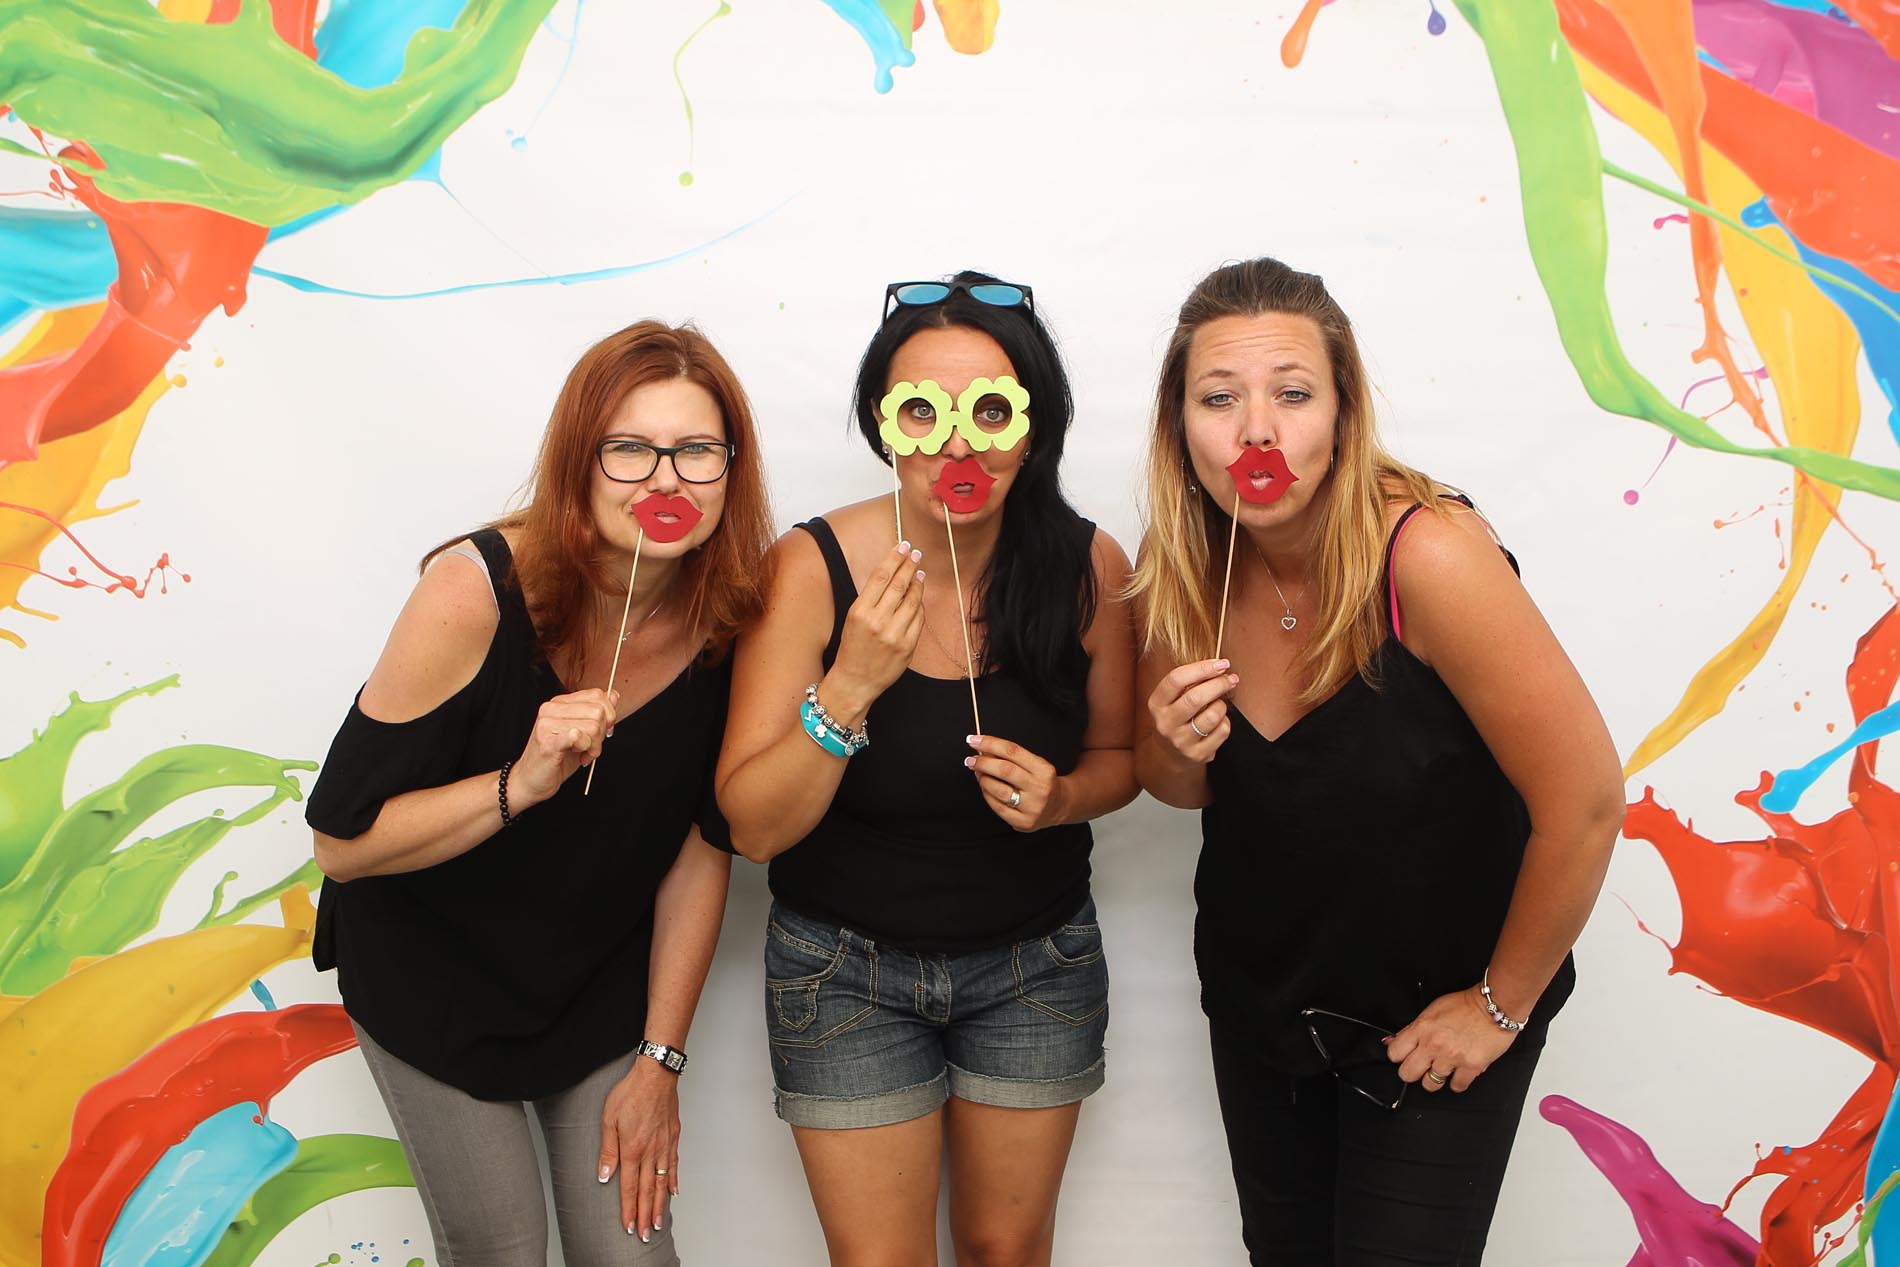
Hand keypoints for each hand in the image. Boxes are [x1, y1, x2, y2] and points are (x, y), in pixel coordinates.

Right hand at [510, 688, 619, 807]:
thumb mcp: (583, 733)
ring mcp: (547, 724)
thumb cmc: (557, 758)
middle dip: (601, 734)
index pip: (597, 695)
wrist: (530, 780)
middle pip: (598, 712)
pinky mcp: (547, 741)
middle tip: (589, 748)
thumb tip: (614, 695)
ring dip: (594, 746)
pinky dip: (585, 748)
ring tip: (582, 754)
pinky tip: (578, 756)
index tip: (601, 732)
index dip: (608, 716)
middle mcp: (551, 709)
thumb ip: (598, 714)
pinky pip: (579, 736)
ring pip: (593, 726)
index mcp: (560, 703)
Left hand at [597, 1056, 680, 1241]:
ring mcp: (664, 1146)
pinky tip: (673, 1193)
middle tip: (645, 1235)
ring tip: (658, 1223)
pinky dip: (673, 1181)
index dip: (629, 1209)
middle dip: (645, 1216)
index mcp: (632, 1149)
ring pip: (662, 1183)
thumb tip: (604, 1175)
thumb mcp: (609, 1119)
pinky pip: (673, 1165)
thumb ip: (607, 1149)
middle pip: (648, 1191)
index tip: (629, 1226)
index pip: (630, 1187)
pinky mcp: (673, 1138)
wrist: (656, 1075)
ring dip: (660, 1205)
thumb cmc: (630, 1092)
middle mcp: (650, 1152)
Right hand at [827, 541, 925, 720]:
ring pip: (912, 600)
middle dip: (909, 565)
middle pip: (898, 585)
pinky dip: (919, 606)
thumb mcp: (853, 619)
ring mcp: (894, 635)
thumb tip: (893, 575)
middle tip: (916, 553)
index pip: (880, 577)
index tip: (903, 546)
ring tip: (919, 573)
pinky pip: (918, 619)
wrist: (855, 681)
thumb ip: (871, 599)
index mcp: (859, 612)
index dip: (894, 558)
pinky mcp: (907, 647)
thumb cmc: (852, 648)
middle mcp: (877, 622)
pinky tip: (918, 598)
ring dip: (917, 583)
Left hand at [966, 735, 1067, 830]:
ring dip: (983, 779)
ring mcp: (1032, 807)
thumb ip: (1011, 757)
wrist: (1058, 805)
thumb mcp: (1034, 764)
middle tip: (971, 759)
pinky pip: (998, 807)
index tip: (974, 740)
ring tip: (978, 773)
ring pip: (999, 790)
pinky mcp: (1023, 822)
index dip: (990, 743)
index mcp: (1044, 770)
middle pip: (1005, 770)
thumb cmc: (1041, 781)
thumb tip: (984, 749)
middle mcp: (1040, 788)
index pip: (1012, 751)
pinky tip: (985, 788)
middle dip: (983, 763)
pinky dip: (987, 795)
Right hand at [1146, 659, 1236, 764]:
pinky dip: (1225, 722)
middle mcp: (1165, 723)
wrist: (1170, 754)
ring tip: (1218, 705)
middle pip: (1196, 697)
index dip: (1202, 668)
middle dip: (1219, 684)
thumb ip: (1188, 683)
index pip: (1176, 680)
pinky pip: (1222, 731)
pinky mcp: (1197, 754)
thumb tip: (1219, 666)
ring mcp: (1181, 741)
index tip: (1221, 663)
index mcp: (1157, 704)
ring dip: (1221, 705)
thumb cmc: (1177, 717)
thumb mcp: (1171, 699)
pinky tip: (1218, 722)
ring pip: (1213, 715)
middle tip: (1230, 679)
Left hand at [1385, 987, 1517, 1092]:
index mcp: (1422, 1028)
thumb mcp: (1432, 1010)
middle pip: (1407, 1073)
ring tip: (1441, 1070)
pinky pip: (1457, 1086)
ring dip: (1435, 1079)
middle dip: (1412, 1072)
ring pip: (1430, 1084)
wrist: (1493, 1007)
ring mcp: (1452, 1057)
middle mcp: (1434, 1044)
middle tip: (1420, 1067)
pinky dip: (1457, 1082)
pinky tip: (1459, 1074)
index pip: (1395, 1053)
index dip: (1398, 1057)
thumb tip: (1394, 1040)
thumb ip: (1414, 1028)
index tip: (1404, 1057)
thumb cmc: (1466, 1006)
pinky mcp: (1471, 1067)